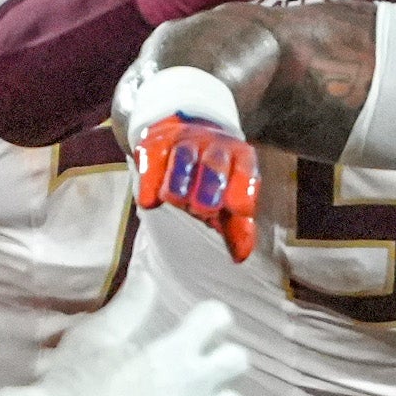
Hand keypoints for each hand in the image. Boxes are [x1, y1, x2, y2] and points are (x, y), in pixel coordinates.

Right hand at [0, 299, 247, 395]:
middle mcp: (195, 389)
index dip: (209, 315)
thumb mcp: (97, 336)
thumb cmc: (75, 383)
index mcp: (176, 353)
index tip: (196, 320)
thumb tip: (147, 278)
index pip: (218, 319)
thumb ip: (130, 306)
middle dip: (222, 355)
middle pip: (238, 362)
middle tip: (197, 359)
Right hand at [133, 106, 261, 261]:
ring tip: (177, 200)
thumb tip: (240, 256)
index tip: (240, 210)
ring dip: (179, 180)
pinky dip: (150, 180)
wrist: (182, 139)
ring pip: (183, 158)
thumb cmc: (212, 180)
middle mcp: (214, 145)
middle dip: (211, 185)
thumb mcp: (227, 201)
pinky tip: (149, 201)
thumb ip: (236, 227)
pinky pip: (152, 159)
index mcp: (240, 157)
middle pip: (215, 162)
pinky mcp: (154, 143)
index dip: (243, 188)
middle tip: (204, 209)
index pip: (246, 169)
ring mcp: (184, 141)